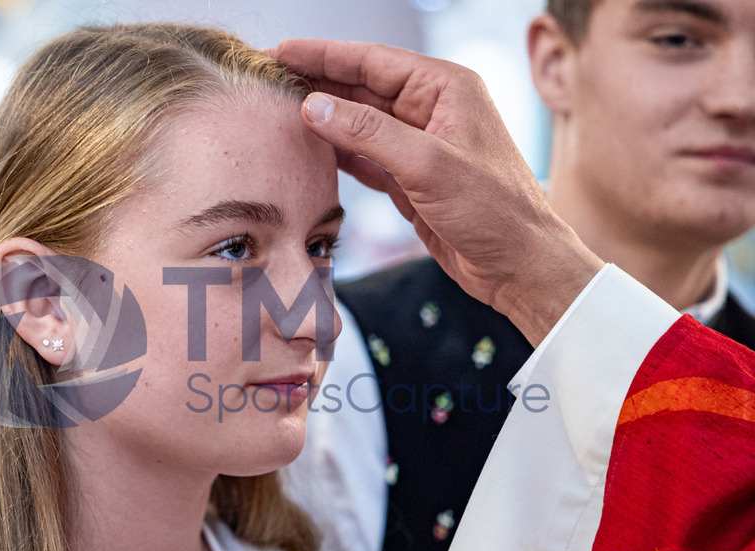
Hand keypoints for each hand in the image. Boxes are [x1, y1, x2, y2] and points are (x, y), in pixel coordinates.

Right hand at [272, 39, 603, 345]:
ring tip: (275, 109)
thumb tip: (313, 105)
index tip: (278, 53)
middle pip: (359, 86)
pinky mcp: (408, 177)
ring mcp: (418, 143)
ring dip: (320, 116)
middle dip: (314, 81)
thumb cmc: (493, 210)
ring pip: (357, 121)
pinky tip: (306, 146)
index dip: (321, 55)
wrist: (518, 264)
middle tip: (266, 81)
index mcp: (444, 88)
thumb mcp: (427, 165)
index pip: (371, 60)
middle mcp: (431, 108)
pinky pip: (362, 154)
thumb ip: (368, 132)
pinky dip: (334, 150)